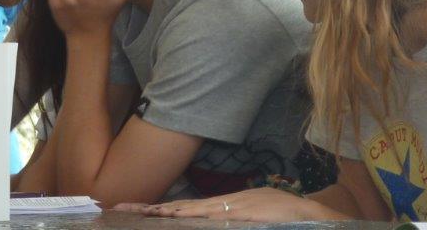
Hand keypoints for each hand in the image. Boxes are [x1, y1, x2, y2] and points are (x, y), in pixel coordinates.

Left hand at [114, 188, 316, 220]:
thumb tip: (213, 220)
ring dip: (163, 211)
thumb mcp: (249, 213)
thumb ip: (229, 217)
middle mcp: (219, 206)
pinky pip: (209, 216)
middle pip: (178, 207)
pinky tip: (175, 213)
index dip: (158, 208)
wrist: (305, 212)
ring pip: (188, 210)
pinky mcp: (237, 215)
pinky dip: (190, 214)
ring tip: (139, 211)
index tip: (135, 209)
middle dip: (150, 208)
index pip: (182, 207)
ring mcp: (227, 210)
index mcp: (220, 206)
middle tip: (121, 207)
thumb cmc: (279, 214)